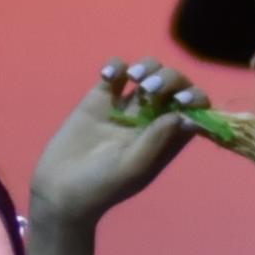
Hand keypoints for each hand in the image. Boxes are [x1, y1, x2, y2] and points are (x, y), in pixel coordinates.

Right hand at [34, 71, 200, 226]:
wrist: (60, 189)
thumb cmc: (100, 186)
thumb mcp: (132, 168)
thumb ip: (157, 140)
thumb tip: (184, 114)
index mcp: (166, 138)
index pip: (194, 110)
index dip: (194, 99)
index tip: (180, 101)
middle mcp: (152, 119)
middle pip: (175, 85)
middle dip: (170, 78)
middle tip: (150, 88)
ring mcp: (127, 106)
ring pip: (150, 72)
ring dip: (147, 67)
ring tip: (132, 77)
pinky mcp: (102, 97)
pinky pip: (117, 70)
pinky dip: (117, 65)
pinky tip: (107, 76)